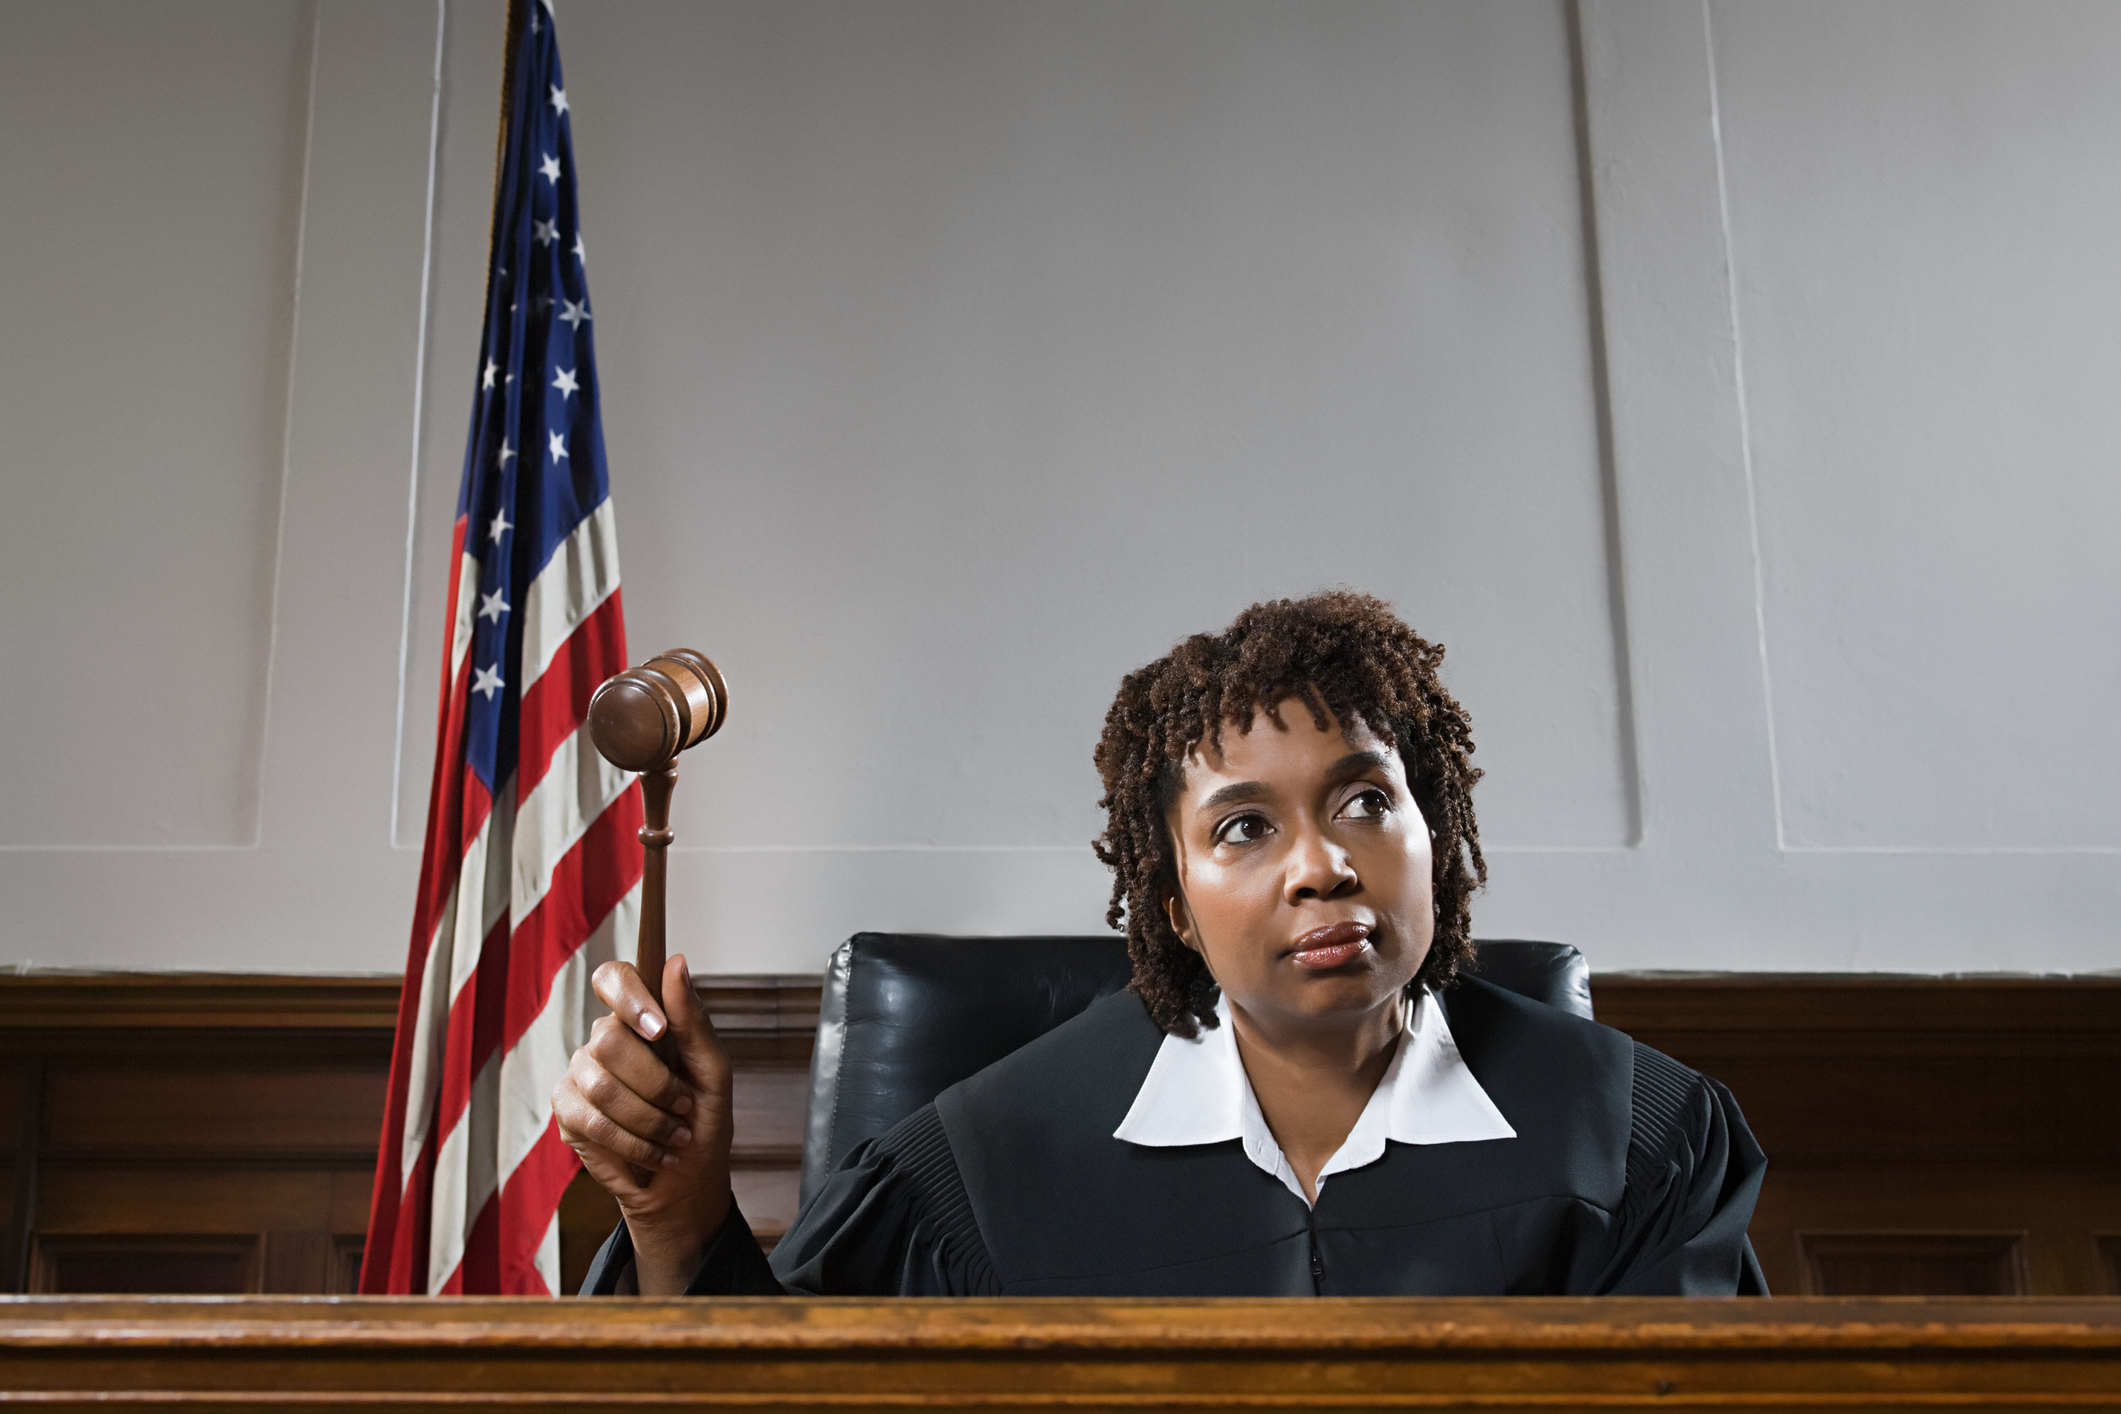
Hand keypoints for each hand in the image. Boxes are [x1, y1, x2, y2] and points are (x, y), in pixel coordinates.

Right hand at [553, 953, 732, 1294]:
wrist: (687, 1180)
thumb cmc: (702, 1119)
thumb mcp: (712, 1069)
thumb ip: (692, 1019)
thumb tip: (676, 962)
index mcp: (643, 1018)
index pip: (614, 977)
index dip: (629, 997)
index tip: (658, 1029)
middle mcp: (606, 1039)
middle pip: (608, 1038)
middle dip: (656, 1082)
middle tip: (683, 1106)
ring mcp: (580, 1073)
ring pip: (599, 1083)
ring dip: (649, 1118)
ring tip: (674, 1136)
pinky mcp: (565, 1111)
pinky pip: (587, 1118)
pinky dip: (630, 1141)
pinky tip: (652, 1152)